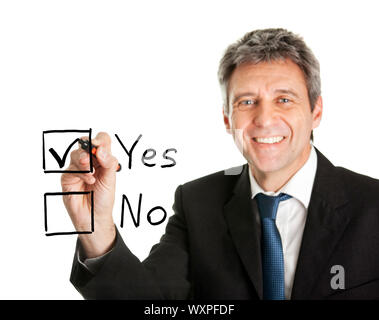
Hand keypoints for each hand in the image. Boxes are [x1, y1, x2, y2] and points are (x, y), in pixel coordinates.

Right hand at [61, 132, 118, 257]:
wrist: (95, 217)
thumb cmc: (103, 198)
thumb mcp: (111, 179)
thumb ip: (108, 163)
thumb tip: (101, 149)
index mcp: (101, 159)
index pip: (101, 140)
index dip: (101, 140)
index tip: (102, 148)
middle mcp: (89, 162)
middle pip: (85, 143)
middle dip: (89, 147)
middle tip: (94, 157)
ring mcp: (77, 169)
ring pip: (76, 154)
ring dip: (85, 161)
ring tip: (92, 173)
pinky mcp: (67, 178)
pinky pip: (71, 169)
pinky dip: (81, 173)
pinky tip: (89, 181)